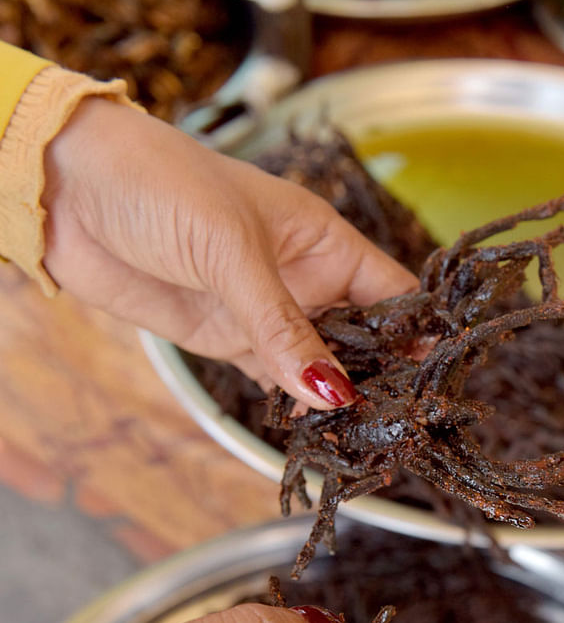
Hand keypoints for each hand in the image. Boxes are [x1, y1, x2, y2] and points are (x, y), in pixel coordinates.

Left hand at [40, 97, 416, 407]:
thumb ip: (283, 328)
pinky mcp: (227, 339)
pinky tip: (312, 427)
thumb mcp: (233, 252)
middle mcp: (303, 279)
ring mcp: (265, 313)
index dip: (417, 334)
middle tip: (398, 425)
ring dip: (337, 399)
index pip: (391, 294)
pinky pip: (274, 380)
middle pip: (362, 339)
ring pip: (319, 366)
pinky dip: (293, 406)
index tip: (434, 380)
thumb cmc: (159, 185)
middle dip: (380, 379)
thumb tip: (333, 393)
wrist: (69, 189)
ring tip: (361, 437)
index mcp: (322, 240)